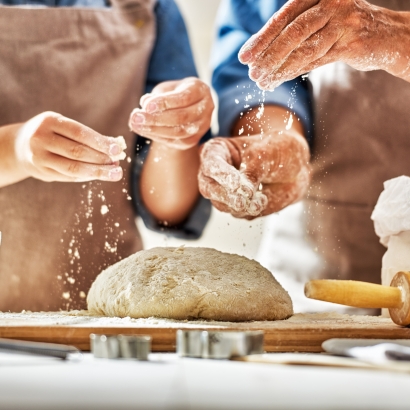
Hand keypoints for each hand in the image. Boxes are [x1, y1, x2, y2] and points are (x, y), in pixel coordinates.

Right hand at [15, 112, 125, 181]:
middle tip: (117, 164)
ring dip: (97, 172)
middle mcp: (41, 138)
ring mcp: (39, 157)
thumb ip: (86, 136)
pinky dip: (87, 177)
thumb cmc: (52, 133)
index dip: (100, 142)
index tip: (117, 149)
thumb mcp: (63, 126)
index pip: (79, 133)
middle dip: (101, 159)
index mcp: (49, 121)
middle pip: (77, 152)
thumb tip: (116, 146)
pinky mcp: (42, 172)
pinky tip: (99, 175)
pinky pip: (69, 177)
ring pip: (73, 168)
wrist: (20, 146)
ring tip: (114, 173)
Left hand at [128, 77, 213, 149]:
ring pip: (179, 132)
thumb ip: (157, 95)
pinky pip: (176, 141)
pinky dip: (158, 137)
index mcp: (200, 90)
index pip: (184, 98)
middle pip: (182, 117)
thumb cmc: (176, 92)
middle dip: (156, 118)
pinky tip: (144, 131)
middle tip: (136, 117)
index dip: (164, 102)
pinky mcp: (194, 139)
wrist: (189, 106)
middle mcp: (206, 109)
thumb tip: (144, 104)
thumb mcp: (168, 88)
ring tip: (136, 124)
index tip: (146, 105)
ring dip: (155, 130)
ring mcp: (202, 126)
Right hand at [198, 131, 310, 218]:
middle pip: (208, 188)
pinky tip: (264, 199)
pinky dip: (251, 210)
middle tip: (242, 202)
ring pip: (221, 205)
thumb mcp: (266, 153)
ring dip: (241, 205)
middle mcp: (215, 173)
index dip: (222, 175)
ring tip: (262, 200)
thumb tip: (244, 193)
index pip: (211, 164)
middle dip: (226, 196)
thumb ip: (252, 171)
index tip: (237, 184)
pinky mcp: (235, 207)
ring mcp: (223, 192)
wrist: (296, 168)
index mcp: (217, 151)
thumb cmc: (278, 150)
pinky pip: (238, 214)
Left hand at [238, 0, 409, 89]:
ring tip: (262, 82)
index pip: (283, 17)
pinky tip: (280, 80)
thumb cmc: (345, 29)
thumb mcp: (319, 21)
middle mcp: (331, 3)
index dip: (262, 38)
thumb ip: (294, 31)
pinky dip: (295, 72)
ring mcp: (343, 21)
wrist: (387, 36)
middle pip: (291, 32)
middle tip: (251, 73)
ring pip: (303, 48)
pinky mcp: (352, 42)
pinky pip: (317, 60)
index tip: (244, 57)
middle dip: (267, 55)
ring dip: (279, 68)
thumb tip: (260, 54)